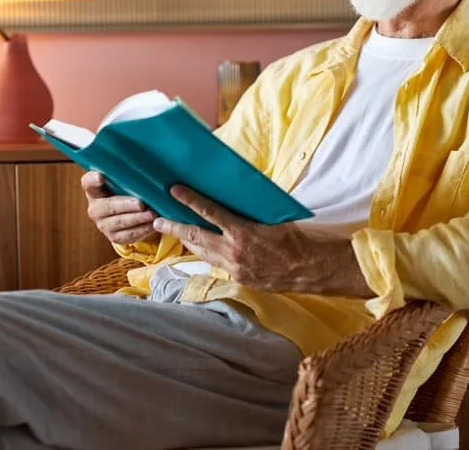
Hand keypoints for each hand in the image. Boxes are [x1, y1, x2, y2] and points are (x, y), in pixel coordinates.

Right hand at [81, 171, 158, 244]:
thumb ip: (126, 175)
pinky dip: (142, 230)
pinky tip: (153, 224)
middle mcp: (95, 208)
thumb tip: (145, 166)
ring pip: (120, 222)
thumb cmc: (124, 192)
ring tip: (152, 214)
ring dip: (137, 218)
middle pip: (108, 206)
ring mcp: (103, 224)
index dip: (93, 180)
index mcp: (94, 190)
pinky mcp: (114, 237)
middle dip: (125, 205)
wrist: (125, 214)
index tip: (100, 176)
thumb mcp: (122, 182)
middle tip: (140, 203)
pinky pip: (128, 235)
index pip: (88, 183)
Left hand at [152, 185, 370, 296]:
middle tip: (157, 219)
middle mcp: (234, 252)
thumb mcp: (272, 217)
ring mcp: (235, 268)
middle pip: (196, 237)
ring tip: (173, 231)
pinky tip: (201, 248)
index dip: (189, 201)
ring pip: (203, 253)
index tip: (173, 191)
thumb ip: (249, 211)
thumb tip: (233, 197)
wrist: (311, 268)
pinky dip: (207, 254)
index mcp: (242, 232)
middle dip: (174, 227)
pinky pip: (217, 263)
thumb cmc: (296, 237)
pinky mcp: (239, 278)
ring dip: (187, 241)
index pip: (209, 213)